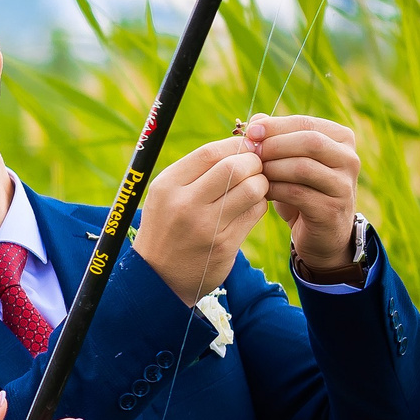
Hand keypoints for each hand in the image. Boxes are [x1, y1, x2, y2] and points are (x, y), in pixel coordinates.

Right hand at [133, 134, 266, 304]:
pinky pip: (254, 213)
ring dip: (261, 184)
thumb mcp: (167, 194)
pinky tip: (249, 207)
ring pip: (252, 189)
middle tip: (255, 167)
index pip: (211, 152)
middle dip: (253, 163)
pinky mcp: (223, 245)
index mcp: (167, 185)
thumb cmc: (167, 227)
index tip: (245, 148)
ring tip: (254, 187)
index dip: (236, 145)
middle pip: (235, 167)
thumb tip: (243, 141)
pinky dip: (258, 205)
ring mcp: (205, 227)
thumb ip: (198, 169)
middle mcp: (184, 204)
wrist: (158, 278)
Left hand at [243, 113, 359, 270]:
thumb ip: (276, 138)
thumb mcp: (290, 160)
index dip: (276, 126)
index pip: (307, 123)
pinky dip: (275, 190)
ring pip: (303, 167)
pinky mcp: (332, 209)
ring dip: (273, 168)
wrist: (322, 233)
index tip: (250, 132)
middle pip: (309, 141)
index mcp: (342, 139)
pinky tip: (262, 191)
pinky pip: (298, 193)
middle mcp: (349, 159)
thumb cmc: (303, 190)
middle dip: (275, 145)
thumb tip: (256, 119)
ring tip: (254, 173)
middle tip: (251, 153)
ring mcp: (344, 185)